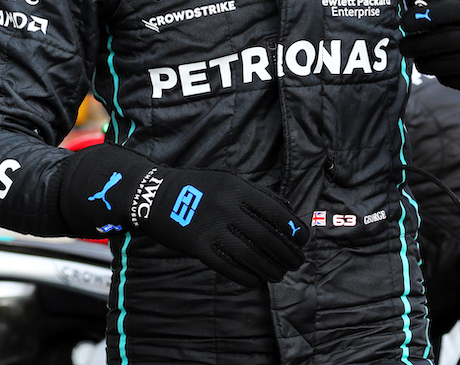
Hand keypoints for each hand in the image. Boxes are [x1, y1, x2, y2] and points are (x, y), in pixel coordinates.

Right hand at [129, 166, 307, 286]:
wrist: (155, 195)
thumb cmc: (198, 187)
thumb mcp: (228, 179)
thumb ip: (258, 193)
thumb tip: (289, 210)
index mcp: (238, 188)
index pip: (276, 212)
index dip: (295, 229)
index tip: (304, 241)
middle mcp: (228, 208)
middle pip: (267, 237)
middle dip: (287, 253)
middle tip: (297, 262)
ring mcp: (212, 229)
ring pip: (250, 255)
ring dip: (270, 269)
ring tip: (280, 274)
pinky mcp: (198, 248)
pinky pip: (228, 266)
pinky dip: (246, 276)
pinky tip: (256, 280)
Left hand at [400, 0, 459, 89]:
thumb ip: (451, 7)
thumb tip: (415, 4)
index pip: (449, 13)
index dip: (423, 18)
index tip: (404, 22)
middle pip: (448, 40)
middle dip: (420, 44)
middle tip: (403, 46)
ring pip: (456, 63)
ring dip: (430, 64)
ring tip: (417, 61)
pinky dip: (448, 78)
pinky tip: (437, 73)